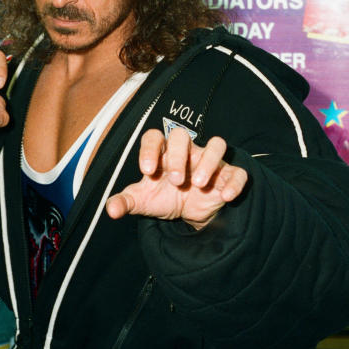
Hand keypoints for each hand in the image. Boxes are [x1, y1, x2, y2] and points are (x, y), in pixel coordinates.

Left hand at [106, 128, 247, 229]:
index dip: (150, 149)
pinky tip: (224, 197)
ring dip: (208, 162)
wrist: (188, 213)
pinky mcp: (227, 175)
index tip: (147, 171)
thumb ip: (126, 202)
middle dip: (179, 157)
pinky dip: (234, 183)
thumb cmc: (164, 197)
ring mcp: (209, 161)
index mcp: (163, 153)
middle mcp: (187, 152)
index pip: (155, 136)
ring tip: (199, 185)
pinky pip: (237, 172)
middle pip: (183, 136)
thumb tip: (111, 209)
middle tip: (176, 181)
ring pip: (215, 144)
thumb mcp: (143, 201)